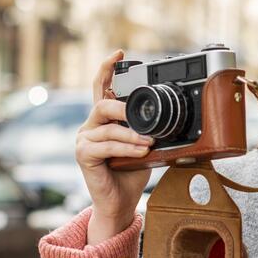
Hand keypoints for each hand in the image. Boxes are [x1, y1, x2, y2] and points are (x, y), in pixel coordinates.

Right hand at [76, 50, 153, 243]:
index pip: (102, 88)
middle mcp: (91, 126)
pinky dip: (125, 147)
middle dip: (125, 107)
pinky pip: (106, 145)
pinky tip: (140, 151)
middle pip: (103, 104)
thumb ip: (149, 130)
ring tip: (149, 142)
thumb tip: (174, 121)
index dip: (108, 69)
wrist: (120, 203)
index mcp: (104, 120)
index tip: (120, 54)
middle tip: (145, 116)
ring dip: (132, 134)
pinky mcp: (83, 155)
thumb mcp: (145, 146)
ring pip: (108, 127)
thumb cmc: (131, 174)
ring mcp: (85, 139)